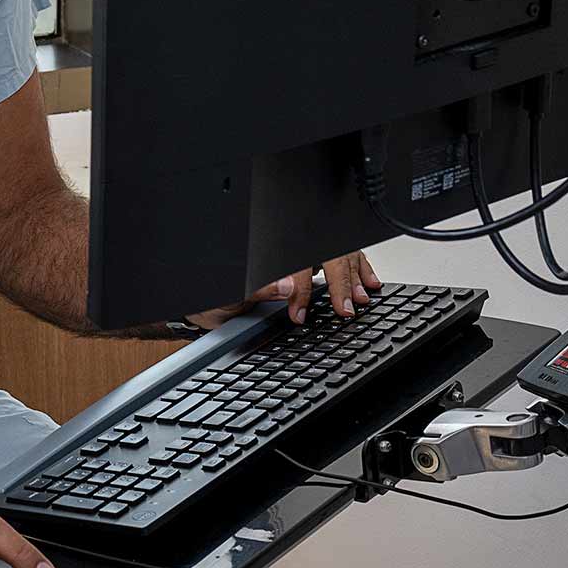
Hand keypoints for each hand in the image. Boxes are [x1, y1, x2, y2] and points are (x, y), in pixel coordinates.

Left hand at [183, 250, 383, 329]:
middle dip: (343, 279)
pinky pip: (335, 258)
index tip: (301, 314)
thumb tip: (287, 286)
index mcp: (267, 258)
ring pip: (336, 254)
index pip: (298, 266)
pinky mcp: (303, 264)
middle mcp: (283, 252)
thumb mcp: (226, 298)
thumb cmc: (211, 299)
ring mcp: (295, 255)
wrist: (202, 304)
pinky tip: (365, 279)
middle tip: (349, 306)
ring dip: (354, 272)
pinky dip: (354, 267)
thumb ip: (257, 290)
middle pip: (325, 255)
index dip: (303, 291)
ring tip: (364, 292)